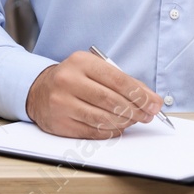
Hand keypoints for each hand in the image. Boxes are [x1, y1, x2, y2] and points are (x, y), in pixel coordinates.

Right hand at [25, 51, 163, 137]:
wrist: (39, 90)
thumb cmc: (75, 79)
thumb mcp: (95, 70)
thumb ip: (123, 81)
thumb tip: (150, 99)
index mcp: (81, 62)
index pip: (118, 80)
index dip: (140, 94)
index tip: (154, 104)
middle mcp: (68, 81)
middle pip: (111, 100)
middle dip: (135, 110)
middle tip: (148, 115)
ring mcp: (61, 103)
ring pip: (102, 118)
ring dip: (124, 122)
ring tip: (134, 120)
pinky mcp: (59, 123)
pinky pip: (92, 131)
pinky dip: (110, 131)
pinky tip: (117, 127)